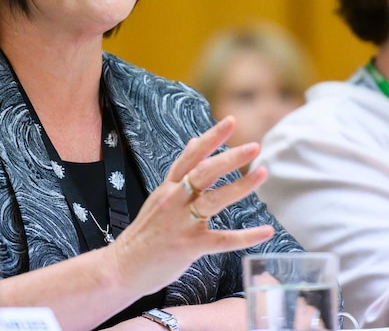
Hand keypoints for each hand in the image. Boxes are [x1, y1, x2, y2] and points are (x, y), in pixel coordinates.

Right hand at [104, 116, 274, 295]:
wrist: (123, 267)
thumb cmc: (144, 233)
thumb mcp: (158, 196)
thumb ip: (178, 173)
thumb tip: (194, 144)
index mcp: (167, 187)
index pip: (190, 156)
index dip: (210, 138)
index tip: (230, 121)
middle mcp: (173, 200)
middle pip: (203, 172)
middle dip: (229, 158)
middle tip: (254, 145)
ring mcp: (181, 223)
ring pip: (214, 199)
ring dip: (240, 186)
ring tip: (262, 172)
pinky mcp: (189, 246)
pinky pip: (222, 239)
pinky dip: (246, 236)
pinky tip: (266, 231)